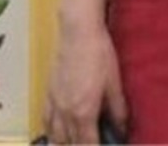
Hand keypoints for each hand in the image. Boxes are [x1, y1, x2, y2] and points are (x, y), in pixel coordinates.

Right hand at [43, 19, 128, 144]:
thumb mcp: (114, 84)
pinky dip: (50, 130)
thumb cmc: (98, 54)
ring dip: (64, 143)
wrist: (78, 32)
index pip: (87, 144)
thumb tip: (122, 127)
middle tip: (91, 143)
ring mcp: (54, 103)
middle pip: (69, 143)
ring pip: (54, 135)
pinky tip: (56, 131)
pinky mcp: (48, 92)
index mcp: (84, 112)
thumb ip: (118, 110)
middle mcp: (66, 112)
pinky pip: (45, 120)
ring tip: (75, 142)